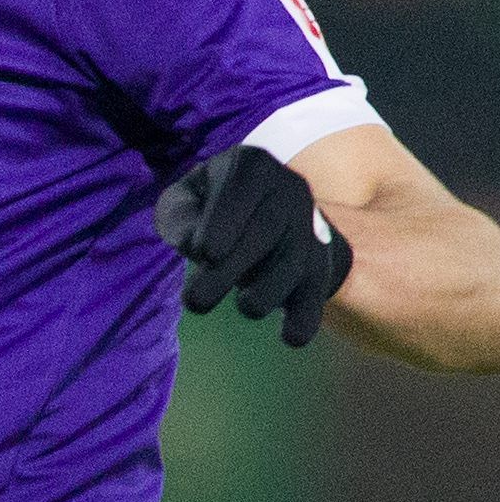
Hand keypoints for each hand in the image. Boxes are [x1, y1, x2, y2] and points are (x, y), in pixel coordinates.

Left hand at [155, 143, 352, 346]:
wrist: (258, 216)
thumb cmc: (205, 208)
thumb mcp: (183, 202)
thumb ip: (179, 217)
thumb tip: (194, 245)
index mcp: (251, 164)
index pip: (241, 188)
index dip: (224, 221)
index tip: (204, 253)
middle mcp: (290, 187)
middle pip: (266, 230)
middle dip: (230, 269)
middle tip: (194, 303)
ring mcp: (311, 224)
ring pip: (294, 261)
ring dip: (266, 293)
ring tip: (241, 308)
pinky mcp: (321, 261)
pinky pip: (317, 289)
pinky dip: (305, 315)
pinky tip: (290, 337)